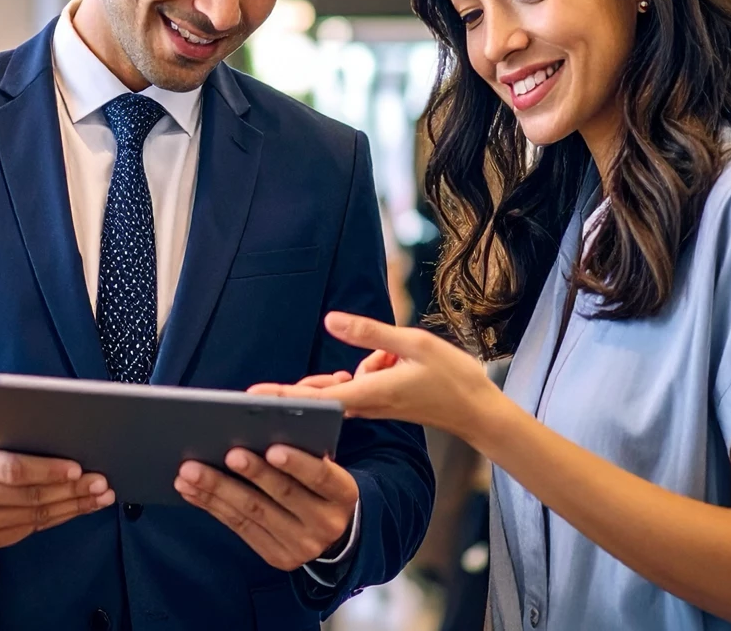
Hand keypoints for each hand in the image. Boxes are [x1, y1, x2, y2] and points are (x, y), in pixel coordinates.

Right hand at [0, 406, 114, 548]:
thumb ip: (10, 415)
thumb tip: (49, 413)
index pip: (13, 469)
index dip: (48, 471)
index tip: (77, 468)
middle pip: (30, 496)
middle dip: (71, 489)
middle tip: (100, 481)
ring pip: (35, 515)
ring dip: (73, 505)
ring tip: (99, 494)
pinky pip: (32, 528)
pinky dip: (61, 517)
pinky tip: (80, 506)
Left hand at [174, 444, 357, 571]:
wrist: (332, 532)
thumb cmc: (319, 486)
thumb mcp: (324, 469)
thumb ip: (302, 451)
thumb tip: (253, 429)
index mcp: (343, 493)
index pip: (321, 476)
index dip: (297, 463)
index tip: (272, 448)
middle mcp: (326, 523)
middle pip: (282, 495)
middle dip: (250, 473)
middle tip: (224, 454)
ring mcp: (301, 545)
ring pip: (253, 512)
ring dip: (217, 490)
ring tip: (190, 472)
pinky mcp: (278, 557)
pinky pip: (240, 528)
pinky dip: (213, 506)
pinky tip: (192, 491)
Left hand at [248, 311, 496, 438]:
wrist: (478, 411)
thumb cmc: (451, 377)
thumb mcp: (413, 342)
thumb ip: (370, 333)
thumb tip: (330, 321)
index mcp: (371, 393)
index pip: (317, 397)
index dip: (283, 397)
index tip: (253, 400)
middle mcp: (366, 405)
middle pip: (320, 394)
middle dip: (300, 388)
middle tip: (266, 392)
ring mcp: (372, 407)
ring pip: (341, 386)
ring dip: (354, 367)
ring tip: (396, 355)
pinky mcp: (378, 404)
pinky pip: (357, 385)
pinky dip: (368, 369)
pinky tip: (394, 359)